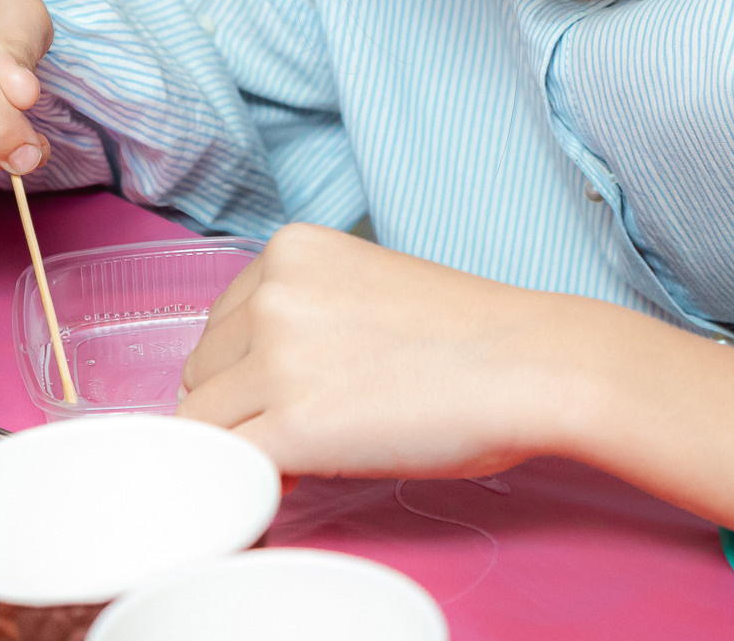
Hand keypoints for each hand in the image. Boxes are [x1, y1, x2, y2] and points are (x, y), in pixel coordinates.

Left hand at [176, 224, 581, 478]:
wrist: (529, 365)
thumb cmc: (469, 335)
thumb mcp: (365, 284)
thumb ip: (304, 310)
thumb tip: (255, 373)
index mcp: (292, 250)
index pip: (221, 321)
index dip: (248, 366)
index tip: (287, 389)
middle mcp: (273, 294)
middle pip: (203, 369)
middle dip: (240, 403)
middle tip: (306, 423)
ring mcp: (278, 358)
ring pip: (204, 420)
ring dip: (245, 442)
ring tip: (309, 452)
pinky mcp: (293, 425)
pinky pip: (229, 466)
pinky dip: (250, 482)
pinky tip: (293, 482)